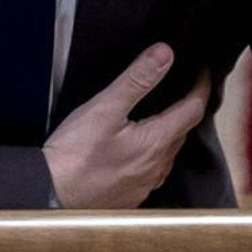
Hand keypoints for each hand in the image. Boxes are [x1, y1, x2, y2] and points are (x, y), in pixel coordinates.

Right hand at [42, 43, 209, 207]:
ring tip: (162, 113)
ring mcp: (145, 185)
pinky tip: (139, 148)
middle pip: (183, 131)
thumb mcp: (105, 108)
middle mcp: (157, 167)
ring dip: (170, 132)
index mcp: (156, 142)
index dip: (201, 86)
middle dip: (186, 107)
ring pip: (169, 153)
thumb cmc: (74, 154)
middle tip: (183, 87)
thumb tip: (165, 54)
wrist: (50, 195)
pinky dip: (154, 153)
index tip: (201, 70)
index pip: (194, 109)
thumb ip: (137, 79)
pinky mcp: (131, 196)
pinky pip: (153, 171)